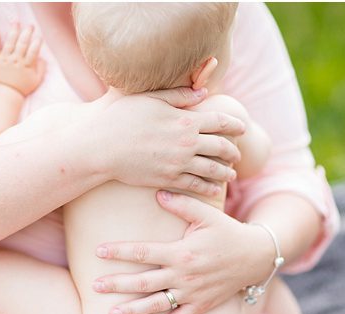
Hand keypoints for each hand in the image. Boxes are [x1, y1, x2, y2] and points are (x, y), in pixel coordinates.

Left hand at [0, 23, 44, 95]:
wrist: (5, 94)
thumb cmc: (21, 87)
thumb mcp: (36, 81)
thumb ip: (41, 69)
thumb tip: (43, 59)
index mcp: (26, 65)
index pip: (33, 51)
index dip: (37, 43)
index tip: (39, 37)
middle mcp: (16, 61)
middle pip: (22, 44)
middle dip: (27, 33)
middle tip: (30, 26)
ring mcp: (5, 60)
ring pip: (9, 43)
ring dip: (13, 32)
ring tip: (16, 23)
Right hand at [79, 90, 244, 197]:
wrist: (101, 146)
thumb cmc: (122, 116)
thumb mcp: (151, 98)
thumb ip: (179, 95)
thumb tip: (203, 94)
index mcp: (185, 120)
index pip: (220, 122)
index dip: (235, 124)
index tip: (242, 127)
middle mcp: (187, 143)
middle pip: (221, 147)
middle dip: (233, 150)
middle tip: (237, 153)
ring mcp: (178, 164)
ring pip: (212, 170)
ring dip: (225, 172)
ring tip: (231, 174)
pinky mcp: (168, 179)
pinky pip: (196, 186)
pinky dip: (209, 188)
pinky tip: (215, 189)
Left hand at [93, 192, 274, 313]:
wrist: (256, 257)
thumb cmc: (227, 232)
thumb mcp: (207, 214)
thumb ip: (182, 204)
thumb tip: (157, 192)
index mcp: (181, 251)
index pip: (144, 251)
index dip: (119, 251)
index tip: (98, 252)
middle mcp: (184, 275)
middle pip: (144, 281)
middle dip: (117, 284)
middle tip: (94, 287)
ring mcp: (191, 293)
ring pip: (156, 304)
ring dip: (133, 310)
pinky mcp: (200, 306)